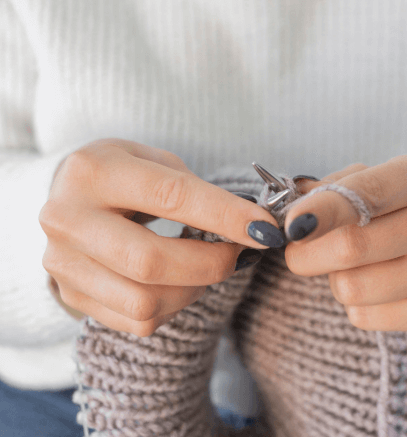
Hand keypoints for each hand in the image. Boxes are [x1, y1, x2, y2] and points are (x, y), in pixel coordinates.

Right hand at [39, 138, 279, 335]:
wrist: (69, 201)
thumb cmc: (122, 176)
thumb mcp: (153, 161)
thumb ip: (195, 190)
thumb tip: (248, 225)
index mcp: (93, 172)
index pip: (170, 196)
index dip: (225, 216)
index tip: (265, 229)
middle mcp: (68, 220)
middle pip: (151, 261)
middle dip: (212, 263)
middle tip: (239, 253)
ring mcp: (64, 264)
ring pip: (146, 301)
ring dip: (194, 289)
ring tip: (206, 266)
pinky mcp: (72, 295)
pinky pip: (138, 321)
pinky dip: (174, 306)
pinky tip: (179, 282)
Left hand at [284, 155, 406, 334]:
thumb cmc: (392, 211)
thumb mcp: (368, 183)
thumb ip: (329, 189)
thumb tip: (290, 209)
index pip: (366, 193)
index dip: (322, 210)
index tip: (292, 224)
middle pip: (351, 247)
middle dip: (306, 253)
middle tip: (297, 250)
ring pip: (351, 287)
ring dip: (333, 280)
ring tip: (350, 267)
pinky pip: (364, 316)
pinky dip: (354, 305)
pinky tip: (373, 288)